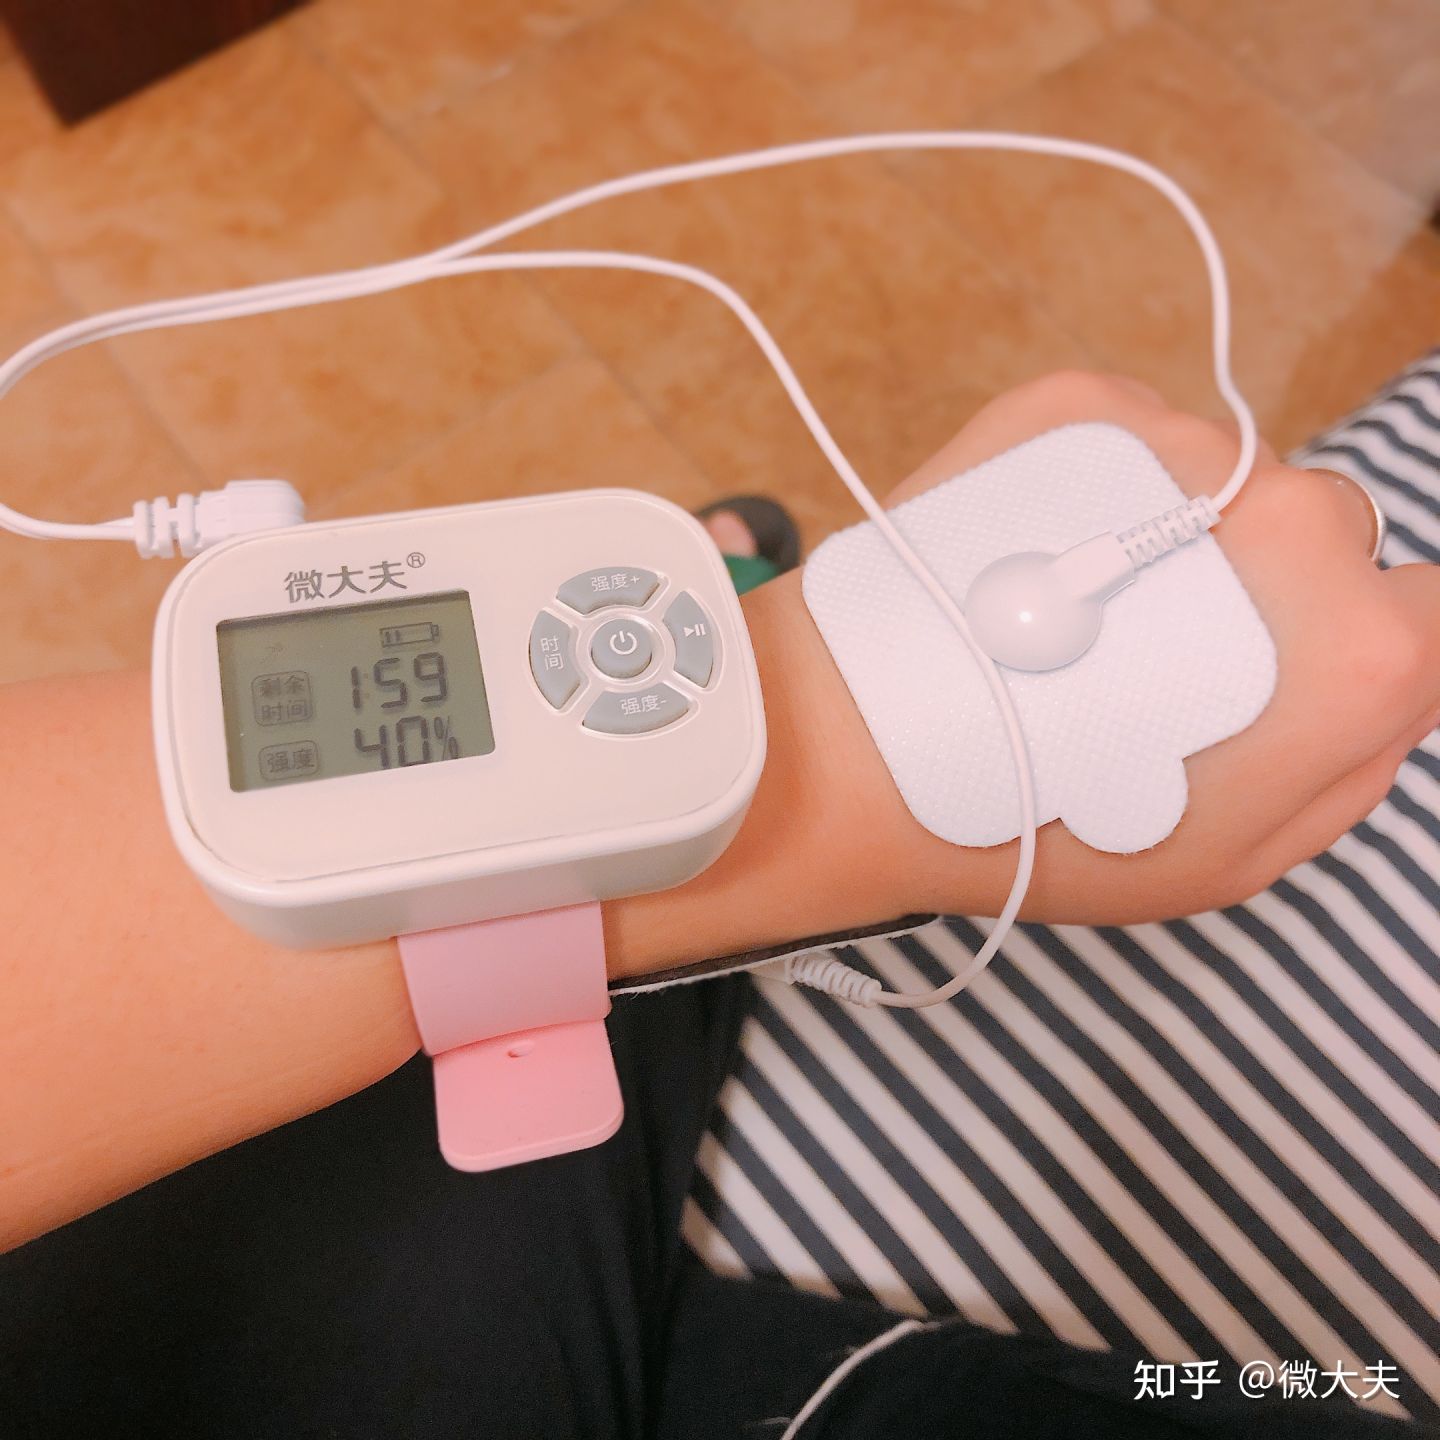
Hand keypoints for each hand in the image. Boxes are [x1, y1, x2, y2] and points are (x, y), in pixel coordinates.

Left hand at [714, 370, 1439, 935]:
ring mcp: (1182, 446)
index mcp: (1355, 645)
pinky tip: (1031, 559)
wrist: (867, 744)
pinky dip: (1099, 490)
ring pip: (1222, 483)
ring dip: (1174, 534)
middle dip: (1264, 588)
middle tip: (1151, 654)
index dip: (1361, 646)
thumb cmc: (1050, 825)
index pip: (1431, 609)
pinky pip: (1133, 443)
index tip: (1281, 675)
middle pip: (1326, 535)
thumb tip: (1395, 684)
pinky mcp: (1083, 404)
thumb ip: (1354, 766)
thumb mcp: (1237, 860)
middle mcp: (1290, 520)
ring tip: (1069, 612)